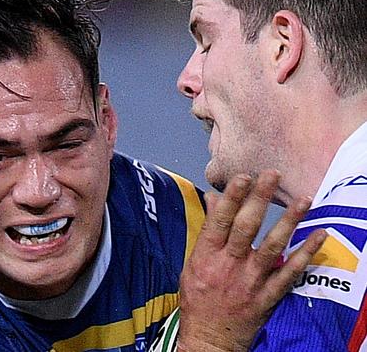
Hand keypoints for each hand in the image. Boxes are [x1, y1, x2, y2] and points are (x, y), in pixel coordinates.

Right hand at [177, 170, 326, 350]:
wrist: (208, 338)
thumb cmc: (198, 299)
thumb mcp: (192, 264)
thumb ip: (207, 232)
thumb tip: (214, 199)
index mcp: (206, 257)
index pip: (220, 221)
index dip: (232, 198)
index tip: (243, 176)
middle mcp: (228, 266)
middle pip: (246, 228)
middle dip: (259, 200)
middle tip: (272, 175)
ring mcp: (249, 282)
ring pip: (271, 247)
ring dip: (288, 222)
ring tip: (302, 200)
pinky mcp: (266, 297)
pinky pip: (289, 274)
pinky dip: (305, 255)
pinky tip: (318, 236)